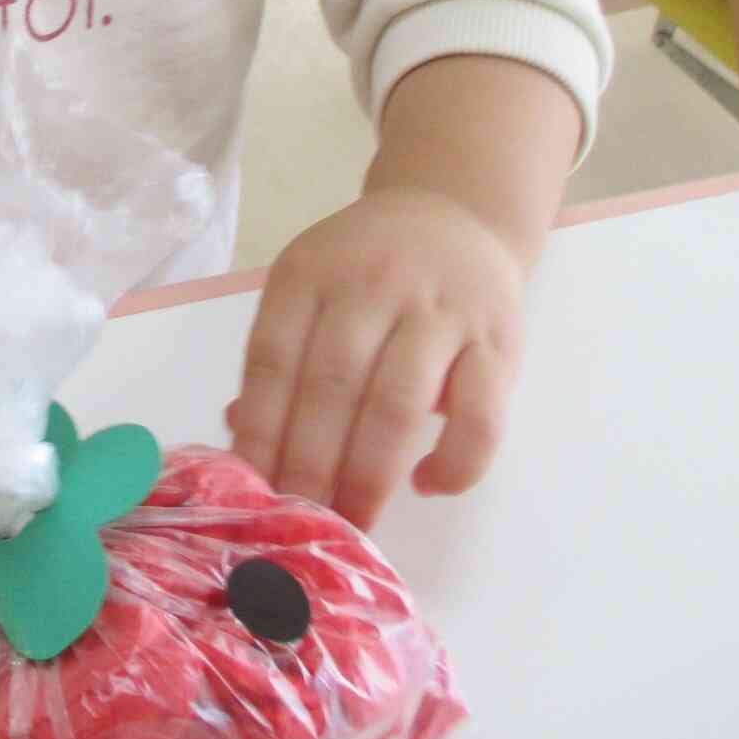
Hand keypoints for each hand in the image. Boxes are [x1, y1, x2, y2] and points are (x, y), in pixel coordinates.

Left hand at [227, 187, 525, 530]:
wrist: (455, 214)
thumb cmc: (367, 267)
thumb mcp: (311, 287)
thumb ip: (282, 355)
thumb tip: (242, 431)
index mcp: (310, 272)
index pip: (272, 359)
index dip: (259, 430)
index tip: (249, 491)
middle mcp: (370, 284)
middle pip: (330, 387)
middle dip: (309, 466)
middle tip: (298, 524)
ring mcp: (437, 312)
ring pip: (396, 404)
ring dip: (369, 475)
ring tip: (352, 523)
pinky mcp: (496, 342)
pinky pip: (479, 417)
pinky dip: (454, 463)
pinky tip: (426, 485)